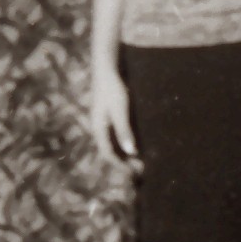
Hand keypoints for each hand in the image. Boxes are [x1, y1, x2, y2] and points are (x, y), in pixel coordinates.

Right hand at [88, 60, 139, 174]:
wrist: (107, 67)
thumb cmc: (113, 88)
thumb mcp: (120, 110)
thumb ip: (125, 130)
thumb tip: (131, 152)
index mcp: (98, 128)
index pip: (108, 154)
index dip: (120, 166)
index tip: (134, 174)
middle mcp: (99, 127)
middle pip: (110, 150)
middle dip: (124, 162)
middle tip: (141, 169)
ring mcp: (104, 121)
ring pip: (114, 143)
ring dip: (126, 153)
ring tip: (142, 159)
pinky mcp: (111, 114)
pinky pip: (117, 134)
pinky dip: (127, 142)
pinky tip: (138, 142)